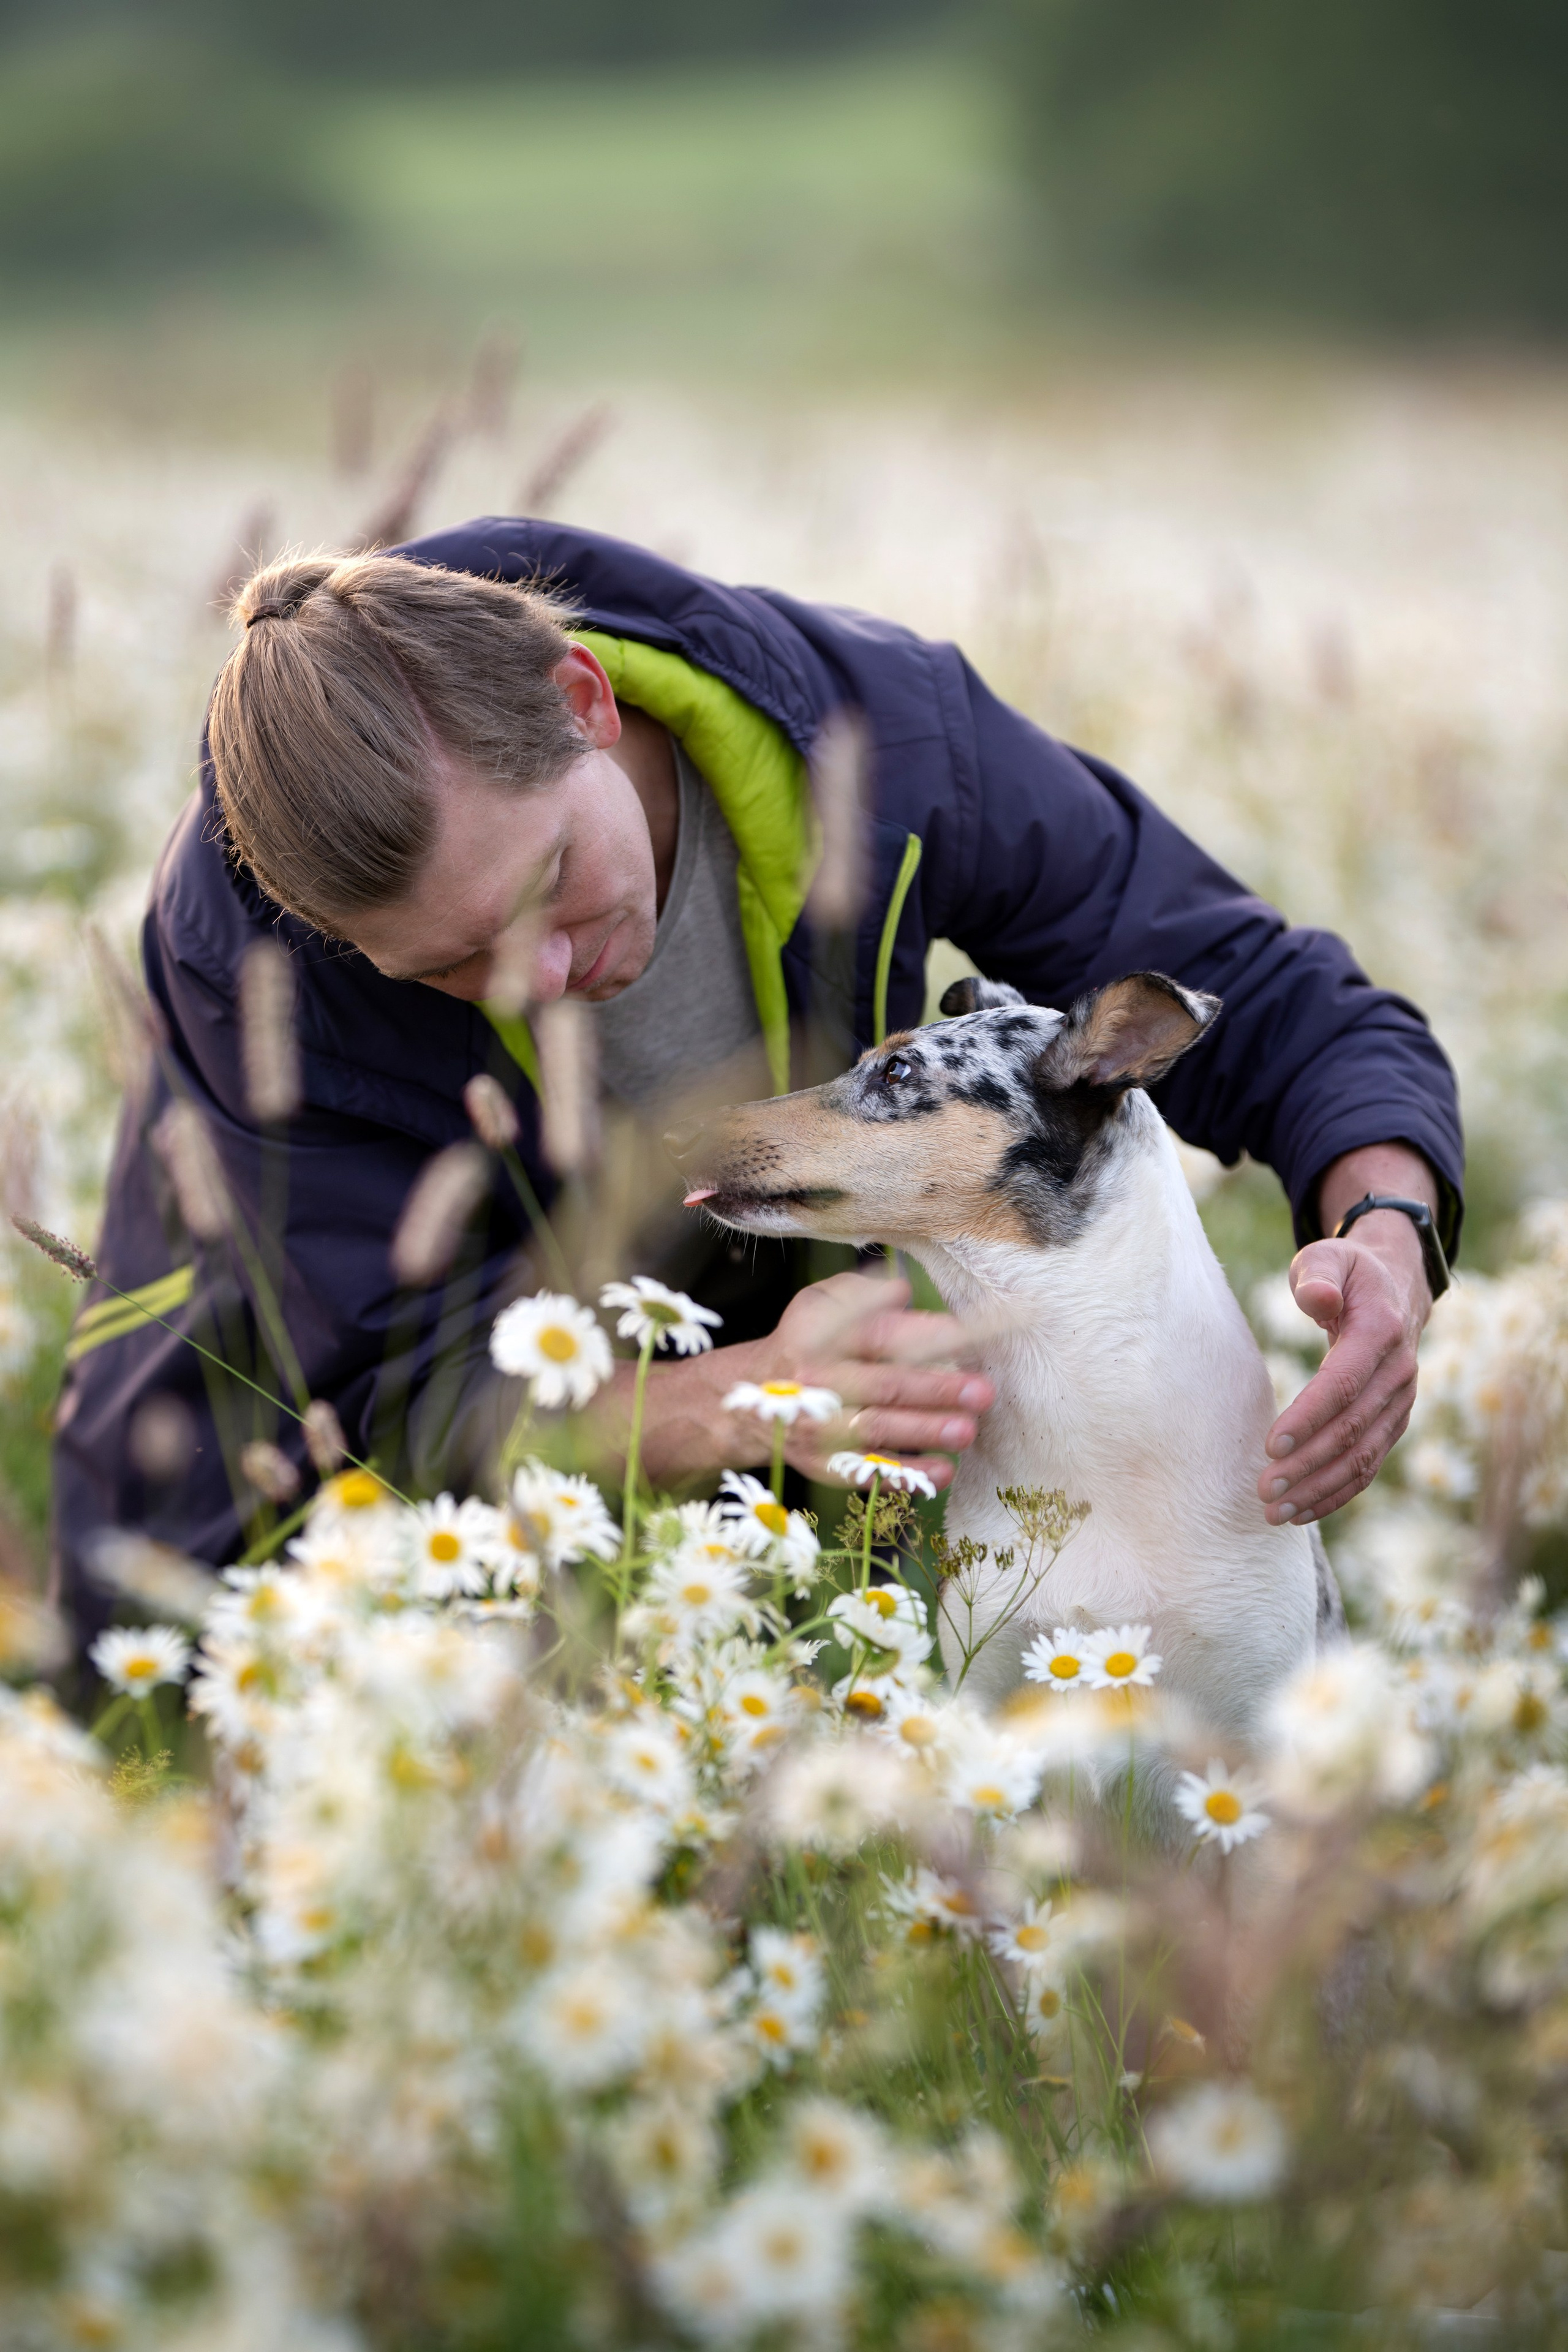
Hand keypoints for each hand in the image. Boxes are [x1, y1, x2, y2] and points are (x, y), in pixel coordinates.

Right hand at [751, 1269, 994, 1491]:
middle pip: (882, 1385)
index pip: (875, 1335)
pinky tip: (944, 1469)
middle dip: (935, 1389)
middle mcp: (818, 1383)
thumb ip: (861, 1294)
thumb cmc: (806, 1344)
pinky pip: (871, 1471)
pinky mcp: (826, 1463)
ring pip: (878, 1429)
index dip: (920, 1334)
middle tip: (981, 1391)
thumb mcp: (820, 1304)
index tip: (962, 1335)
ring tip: (967, 1430)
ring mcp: (820, 1427)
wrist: (749, 1401)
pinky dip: (908, 1475)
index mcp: (820, 1337)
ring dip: (925, 1431)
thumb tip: (902, 1292)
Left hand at [1258, 1212, 1429, 1526]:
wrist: (1396, 1290)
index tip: (1271, 1445)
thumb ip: (1318, 1275)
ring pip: (1362, 1457)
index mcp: (1382, 1332)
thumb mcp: (1329, 1258)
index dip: (1309, 1416)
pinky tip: (1302, 1512)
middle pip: (1352, 1429)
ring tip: (1274, 1512)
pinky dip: (1337, 1492)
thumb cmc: (1347, 1275)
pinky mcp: (1392, 1423)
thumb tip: (1317, 1299)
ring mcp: (1400, 1404)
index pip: (1343, 1383)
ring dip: (1319, 1489)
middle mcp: (1398, 1374)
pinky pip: (1368, 1466)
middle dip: (1307, 1464)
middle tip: (1264, 1490)